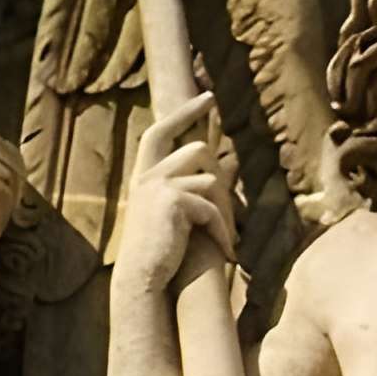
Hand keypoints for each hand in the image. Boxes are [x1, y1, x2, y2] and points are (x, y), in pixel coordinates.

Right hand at [113, 94, 238, 290]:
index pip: (160, 133)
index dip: (184, 113)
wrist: (142, 278)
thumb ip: (192, 189)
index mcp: (144, 177)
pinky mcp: (173, 200)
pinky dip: (222, 232)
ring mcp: (158, 185)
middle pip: (198, 151)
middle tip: (234, 206)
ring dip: (226, 213)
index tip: (208, 97)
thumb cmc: (161, 251)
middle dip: (223, 174)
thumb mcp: (175, 214)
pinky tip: (228, 253)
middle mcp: (148, 176)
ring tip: (228, 239)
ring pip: (212, 182)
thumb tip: (227, 167)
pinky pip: (212, 208)